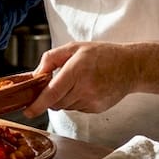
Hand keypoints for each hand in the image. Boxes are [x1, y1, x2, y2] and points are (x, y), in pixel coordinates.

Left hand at [24, 41, 139, 118]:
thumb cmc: (102, 55)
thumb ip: (52, 58)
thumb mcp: (75, 47)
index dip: (38, 104)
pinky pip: (77, 108)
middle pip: (56, 102)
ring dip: (63, 98)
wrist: (131, 67)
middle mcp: (85, 88)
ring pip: (65, 107)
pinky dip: (75, 101)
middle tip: (55, 84)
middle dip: (50, 97)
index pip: (52, 93)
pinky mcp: (97, 109)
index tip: (28, 111)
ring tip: (77, 82)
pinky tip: (86, 88)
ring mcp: (92, 100)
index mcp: (77, 70)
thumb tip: (36, 74)